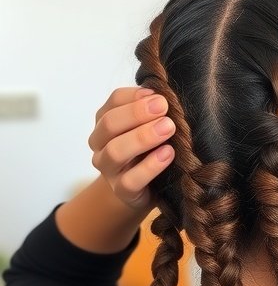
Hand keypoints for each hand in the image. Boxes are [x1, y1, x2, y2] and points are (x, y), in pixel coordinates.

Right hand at [88, 87, 175, 211]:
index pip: (114, 102)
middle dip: (137, 113)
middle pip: (109, 124)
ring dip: (143, 137)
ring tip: (168, 128)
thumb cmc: (147, 150)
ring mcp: (109, 169)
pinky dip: (150, 166)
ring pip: (116, 151)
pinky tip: (168, 153)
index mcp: (106, 122)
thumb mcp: (148, 126)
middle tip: (164, 107)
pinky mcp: (122, 191)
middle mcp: (101, 144)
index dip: (135, 96)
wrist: (143, 189)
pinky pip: (131, 180)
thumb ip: (151, 111)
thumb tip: (161, 95)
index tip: (159, 94)